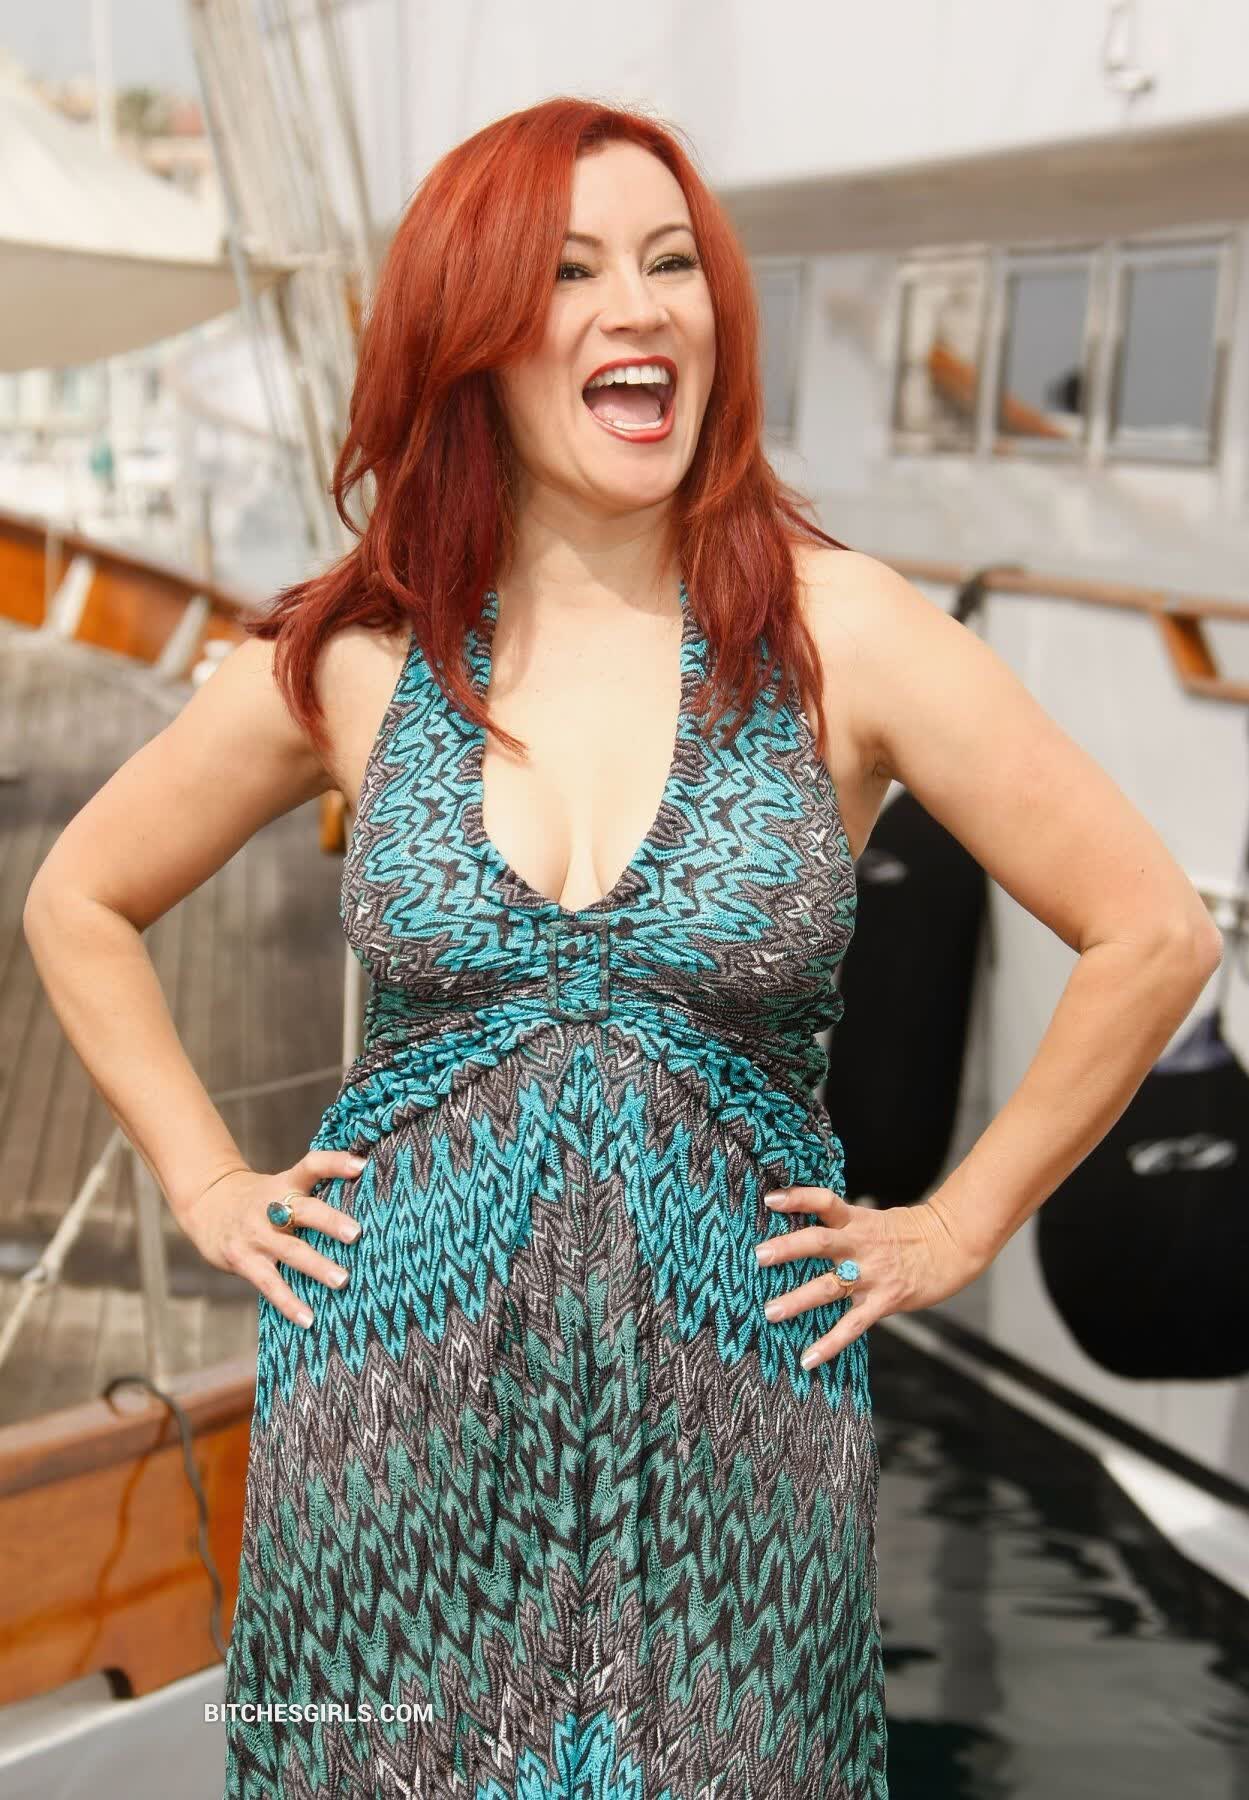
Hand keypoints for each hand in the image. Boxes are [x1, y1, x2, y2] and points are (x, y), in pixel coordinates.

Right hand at [181, 1149, 368, 1329]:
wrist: (207, 1206)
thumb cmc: (261, 1200)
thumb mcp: (282, 1186)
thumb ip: (313, 1193)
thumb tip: (369, 1205)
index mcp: (285, 1184)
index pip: (312, 1166)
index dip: (335, 1163)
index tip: (361, 1165)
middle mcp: (271, 1206)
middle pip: (303, 1211)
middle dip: (330, 1222)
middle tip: (357, 1234)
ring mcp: (256, 1235)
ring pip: (290, 1250)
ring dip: (316, 1266)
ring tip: (342, 1280)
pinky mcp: (243, 1260)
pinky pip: (269, 1283)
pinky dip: (289, 1302)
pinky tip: (309, 1319)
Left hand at [755, 1186, 988, 1369]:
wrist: (952, 1246)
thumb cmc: (910, 1233)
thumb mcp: (874, 1220)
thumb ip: (844, 1225)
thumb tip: (807, 1225)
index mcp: (857, 1220)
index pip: (823, 1201)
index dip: (797, 1198)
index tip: (770, 1198)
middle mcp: (860, 1246)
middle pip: (819, 1242)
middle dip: (788, 1249)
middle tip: (758, 1255)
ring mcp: (872, 1275)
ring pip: (829, 1287)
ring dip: (798, 1299)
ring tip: (770, 1312)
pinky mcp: (884, 1302)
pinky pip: (852, 1326)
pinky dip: (829, 1344)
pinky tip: (808, 1359)